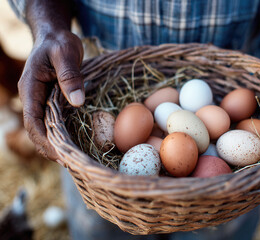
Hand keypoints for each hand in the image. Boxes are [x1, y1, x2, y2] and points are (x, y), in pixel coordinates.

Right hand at [18, 30, 83, 160]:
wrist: (54, 35)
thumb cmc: (59, 42)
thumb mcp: (66, 53)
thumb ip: (70, 76)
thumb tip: (77, 102)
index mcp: (31, 87)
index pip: (32, 121)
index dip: (44, 140)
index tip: (60, 155)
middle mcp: (32, 97)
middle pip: (36, 130)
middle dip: (50, 148)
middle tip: (71, 164)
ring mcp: (39, 100)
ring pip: (43, 128)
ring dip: (55, 144)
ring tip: (74, 159)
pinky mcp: (49, 100)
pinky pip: (52, 121)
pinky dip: (60, 134)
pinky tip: (74, 142)